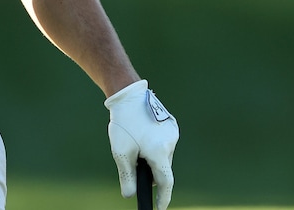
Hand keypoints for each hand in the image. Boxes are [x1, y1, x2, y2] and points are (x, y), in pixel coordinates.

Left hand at [105, 79, 177, 209]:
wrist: (128, 94)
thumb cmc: (123, 122)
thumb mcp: (120, 152)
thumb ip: (126, 176)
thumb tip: (129, 194)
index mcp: (160, 152)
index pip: (165, 182)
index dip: (163, 198)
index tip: (159, 208)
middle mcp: (171, 143)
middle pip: (163, 168)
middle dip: (151, 172)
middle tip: (135, 167)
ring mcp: (173, 133)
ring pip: (163, 155)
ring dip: (152, 158)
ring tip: (135, 147)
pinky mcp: (172, 125)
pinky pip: (164, 143)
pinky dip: (154, 146)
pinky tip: (142, 137)